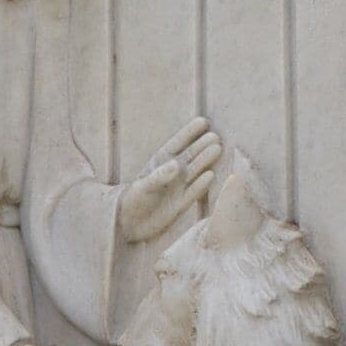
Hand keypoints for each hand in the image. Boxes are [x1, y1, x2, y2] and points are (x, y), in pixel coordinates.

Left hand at [119, 118, 222, 242]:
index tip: (203, 121)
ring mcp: (178, 187)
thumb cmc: (132, 199)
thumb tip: (178, 164)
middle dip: (202, 145)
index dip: (189, 132)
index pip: (177, 143)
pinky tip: (211, 175)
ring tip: (218, 148)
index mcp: (160, 162)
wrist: (128, 224)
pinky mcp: (181, 204)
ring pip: (195, 170)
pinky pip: (194, 191)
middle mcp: (172, 173)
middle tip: (216, 136)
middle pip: (190, 155)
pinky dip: (202, 184)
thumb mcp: (144, 185)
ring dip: (205, 160)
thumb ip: (160, 174)